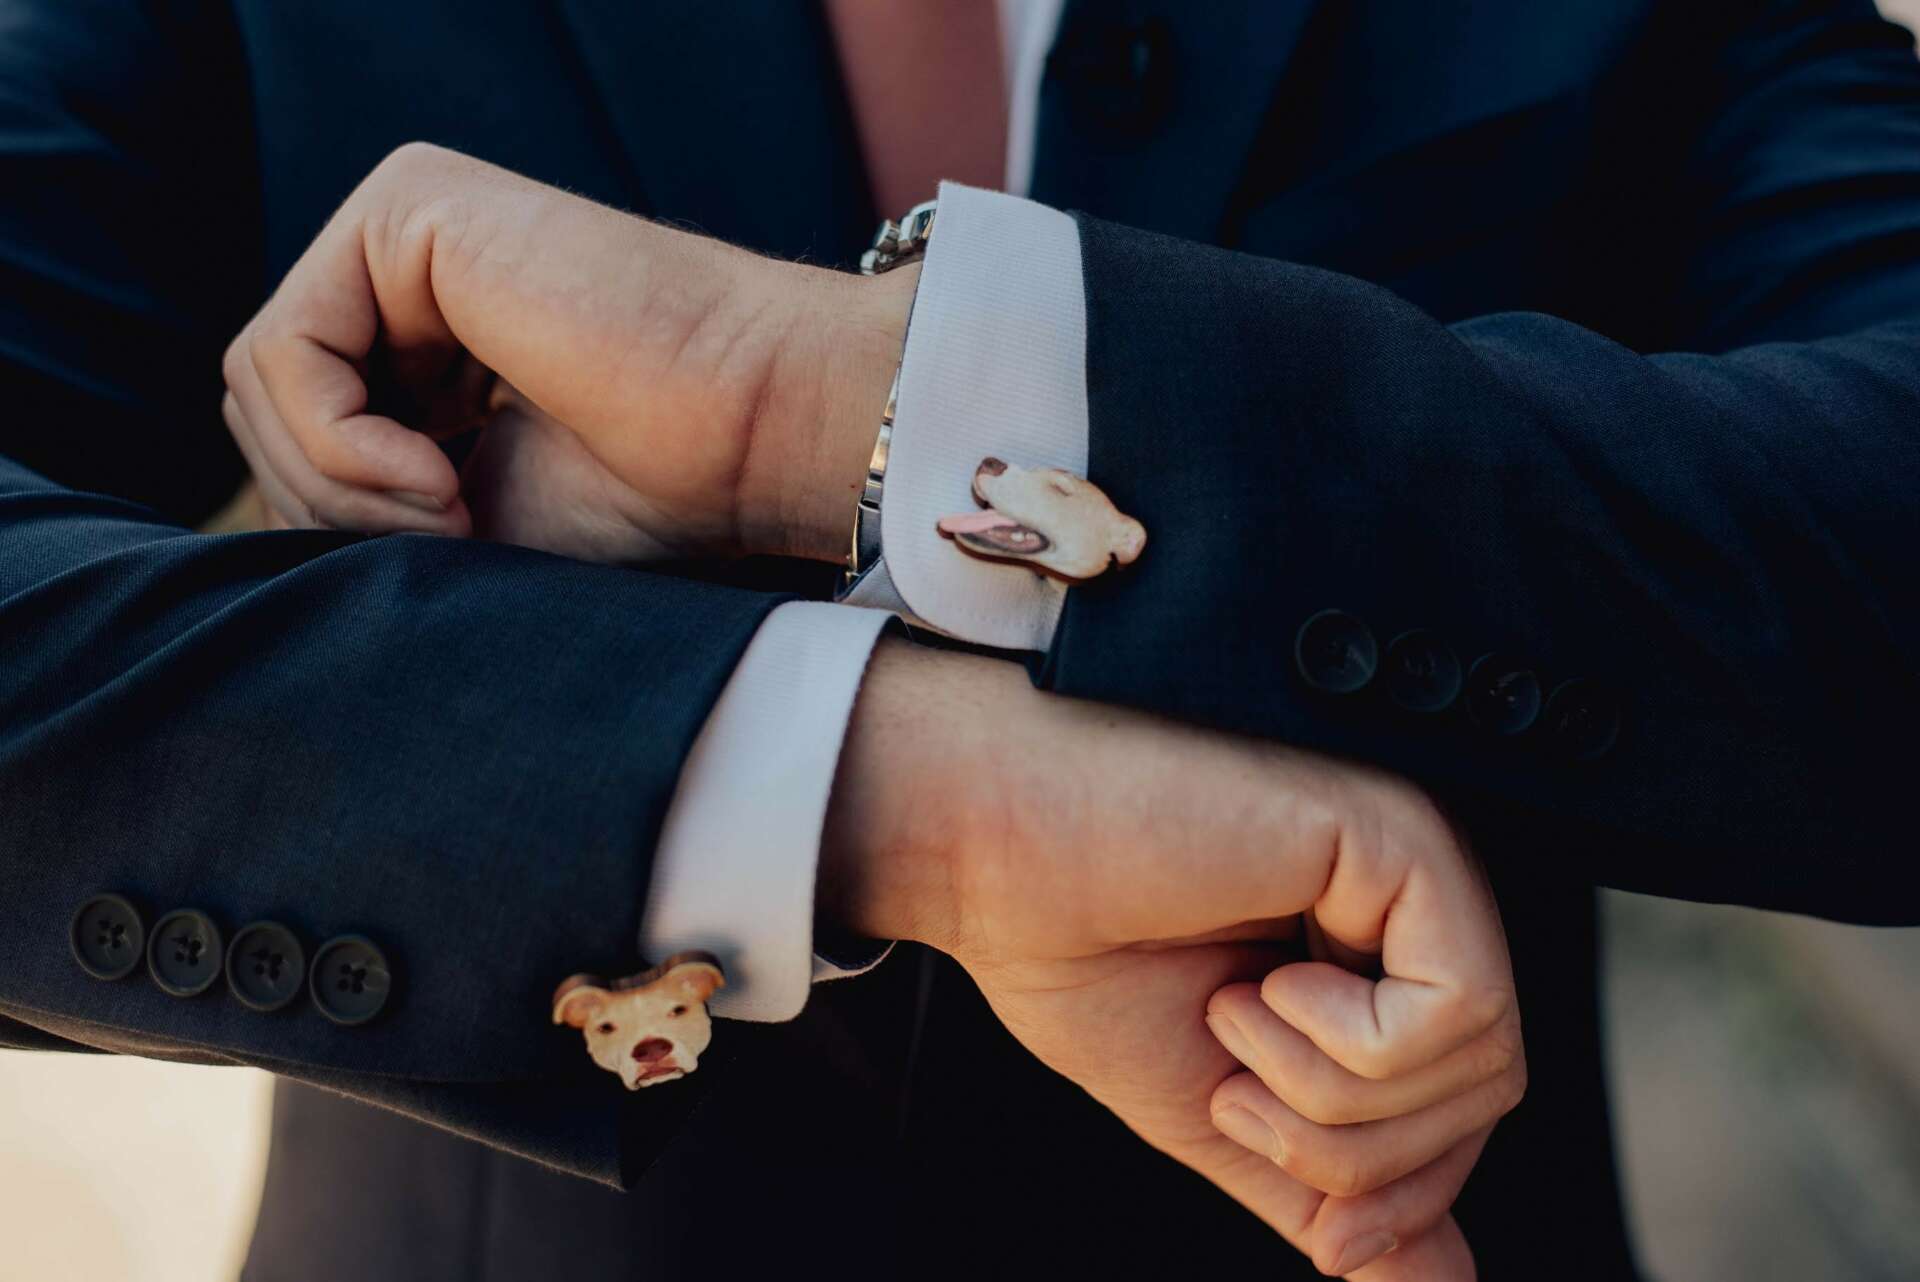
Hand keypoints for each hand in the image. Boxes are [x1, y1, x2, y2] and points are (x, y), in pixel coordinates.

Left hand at [222, 143, 908, 559]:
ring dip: (342, 487)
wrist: (755, 432)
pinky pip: (283, 350)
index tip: (457, 549)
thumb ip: (354, 494)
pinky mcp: (408, 207)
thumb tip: (241, 519)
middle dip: (331, 504)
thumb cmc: (647, 489)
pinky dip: (337, 444)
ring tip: (452, 509)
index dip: (343, 519)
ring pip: (260, 381)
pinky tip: (435, 478)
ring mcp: (402, 222)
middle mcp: (403, 262)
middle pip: (261, 401)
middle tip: (449, 535)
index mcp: (423, 327)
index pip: (292, 424)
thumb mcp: (463, 518)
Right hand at [821, 641, 1523, 1278]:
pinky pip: (1461, 1004)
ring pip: (1482, 1057)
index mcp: (1370, 958)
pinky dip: (1351, 1040)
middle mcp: (1406, 904)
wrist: (994, 864)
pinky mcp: (1396, 837)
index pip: (1469, 1108)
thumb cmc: (1077, 952)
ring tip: (1234, 1015)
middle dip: (1357, 1155)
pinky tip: (1266, 983)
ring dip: (1331, 1092)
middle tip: (1237, 1095)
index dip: (1405, 1197)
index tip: (1327, 1238)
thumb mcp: (1224, 1113)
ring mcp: (1410, 863)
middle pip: (1488, 1094)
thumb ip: (1330, 1189)